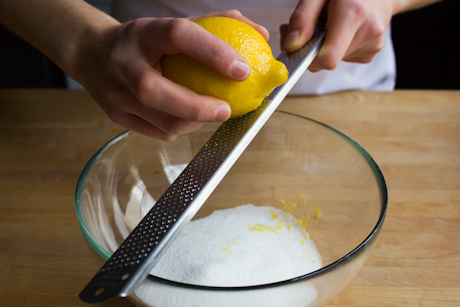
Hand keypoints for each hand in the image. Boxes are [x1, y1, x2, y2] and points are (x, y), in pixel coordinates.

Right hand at [72, 10, 268, 139]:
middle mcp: (124, 62)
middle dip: (198, 107)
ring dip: (194, 123)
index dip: (213, 52)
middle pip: (157, 92)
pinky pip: (158, 132)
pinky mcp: (115, 116)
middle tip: (226, 110)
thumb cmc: (144, 42)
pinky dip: (180, 129)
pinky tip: (189, 119)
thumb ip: (216, 27)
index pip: (179, 35)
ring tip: (211, 113)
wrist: (91, 55)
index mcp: (143, 33)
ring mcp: (116, 93)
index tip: (243, 69)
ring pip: (161, 120)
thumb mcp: (172, 26)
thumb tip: (260, 35)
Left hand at [280, 0, 393, 71]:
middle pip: (327, 61)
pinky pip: (343, 58)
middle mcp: (368, 32)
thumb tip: (290, 46)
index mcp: (353, 14)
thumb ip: (302, 18)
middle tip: (308, 27)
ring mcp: (372, 45)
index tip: (298, 46)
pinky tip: (341, 30)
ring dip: (324, 47)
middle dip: (313, 48)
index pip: (328, 58)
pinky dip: (336, 48)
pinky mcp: (371, 53)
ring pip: (334, 60)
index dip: (308, 59)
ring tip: (328, 24)